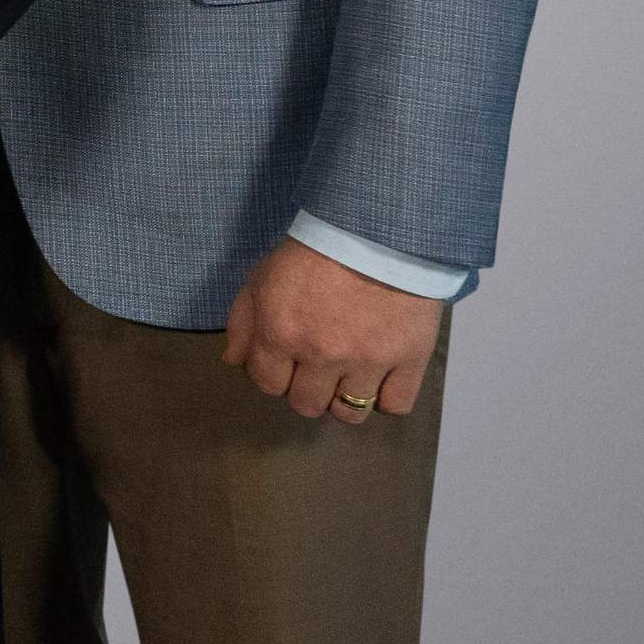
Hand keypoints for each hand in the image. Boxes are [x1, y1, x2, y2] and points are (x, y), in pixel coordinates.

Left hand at [223, 237, 443, 422]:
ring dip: (344, 398)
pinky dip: (386, 398)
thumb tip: (234, 362)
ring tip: (349, 374)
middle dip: (307, 388)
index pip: (267, 384)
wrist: (377, 229)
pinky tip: (380, 377)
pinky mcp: (409, 359)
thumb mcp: (263, 276)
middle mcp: (321, 355)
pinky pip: (394, 406)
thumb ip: (243, 322)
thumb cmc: (314, 250)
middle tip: (319, 364)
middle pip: (306, 405)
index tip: (287, 358)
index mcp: (281, 334)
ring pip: (349, 414)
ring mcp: (368, 361)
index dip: (274, 373)